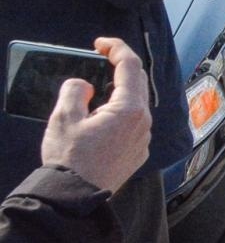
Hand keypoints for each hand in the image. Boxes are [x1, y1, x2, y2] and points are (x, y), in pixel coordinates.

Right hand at [39, 38, 150, 193]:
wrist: (75, 198)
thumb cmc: (69, 159)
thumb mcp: (64, 118)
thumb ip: (75, 91)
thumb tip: (86, 84)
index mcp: (129, 109)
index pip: (130, 66)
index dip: (116, 48)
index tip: (100, 43)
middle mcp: (143, 122)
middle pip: (138, 83)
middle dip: (121, 67)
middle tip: (101, 59)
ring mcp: (144, 139)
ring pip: (138, 104)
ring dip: (122, 91)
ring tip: (99, 88)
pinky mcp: (138, 153)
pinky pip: (134, 123)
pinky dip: (122, 112)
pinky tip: (103, 116)